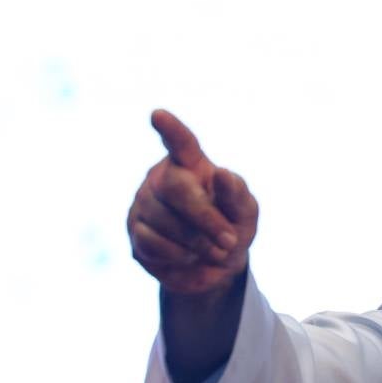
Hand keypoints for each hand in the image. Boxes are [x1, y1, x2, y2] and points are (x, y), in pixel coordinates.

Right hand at [128, 110, 258, 294]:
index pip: (181, 143)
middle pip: (174, 188)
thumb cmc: (232, 228)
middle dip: (205, 218)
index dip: (171, 129)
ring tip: (215, 250)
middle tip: (230, 241)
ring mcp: (144, 203)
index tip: (158, 115)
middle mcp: (162, 177)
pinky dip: (180, 256)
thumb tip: (222, 174)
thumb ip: (236, 195)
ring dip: (198, 243)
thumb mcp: (245, 213)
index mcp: (192, 164)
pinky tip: (189, 255)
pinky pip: (154, 243)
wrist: (216, 267)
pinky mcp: (136, 231)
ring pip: (165, 220)